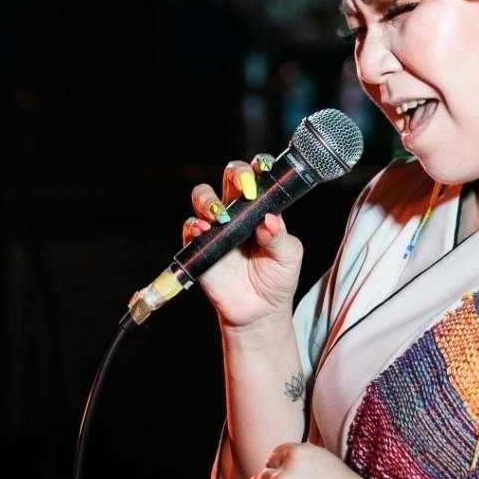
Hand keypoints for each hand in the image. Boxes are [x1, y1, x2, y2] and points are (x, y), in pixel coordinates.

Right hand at [184, 159, 302, 330]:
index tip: (265, 167)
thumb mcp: (288, 257)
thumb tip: (270, 219)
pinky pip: (189, 227)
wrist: (259, 312)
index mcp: (261, 208)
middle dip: (235, 174)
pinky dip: (194, 226)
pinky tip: (204, 230)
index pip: (258, 177)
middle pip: (229, 177)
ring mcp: (217, 227)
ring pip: (203, 197)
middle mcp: (238, 211)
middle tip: (244, 188)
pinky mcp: (199, 246)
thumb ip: (280, 237)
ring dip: (209, 200)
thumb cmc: (277, 278)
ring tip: (220, 215)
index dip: (259, 166)